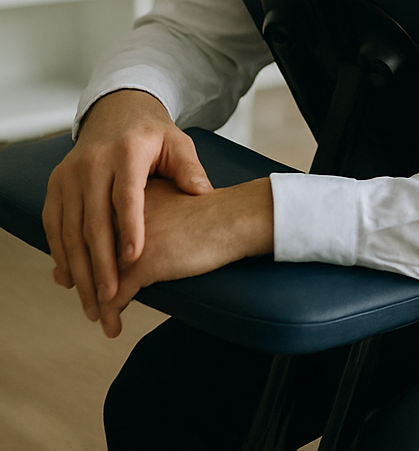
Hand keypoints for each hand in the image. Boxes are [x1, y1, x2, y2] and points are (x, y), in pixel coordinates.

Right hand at [43, 89, 212, 330]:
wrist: (117, 111)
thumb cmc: (153, 134)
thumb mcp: (178, 142)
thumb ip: (189, 168)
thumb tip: (202, 192)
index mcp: (127, 151)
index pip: (126, 195)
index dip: (130, 228)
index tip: (133, 260)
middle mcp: (93, 162)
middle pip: (93, 220)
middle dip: (101, 265)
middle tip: (110, 300)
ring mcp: (69, 174)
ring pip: (70, 230)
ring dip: (79, 270)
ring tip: (92, 303)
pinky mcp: (56, 184)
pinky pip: (53, 225)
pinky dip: (60, 255)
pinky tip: (71, 280)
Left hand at [94, 175, 273, 337]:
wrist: (232, 217)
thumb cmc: (211, 212)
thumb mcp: (169, 203)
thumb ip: (145, 214)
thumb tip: (130, 239)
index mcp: (129, 198)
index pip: (96, 226)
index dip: (85, 250)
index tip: (81, 268)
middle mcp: (122, 217)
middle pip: (90, 253)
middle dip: (83, 278)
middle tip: (80, 294)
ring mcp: (130, 241)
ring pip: (98, 278)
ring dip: (95, 302)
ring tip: (98, 317)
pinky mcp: (143, 264)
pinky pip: (114, 297)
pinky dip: (111, 315)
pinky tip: (114, 326)